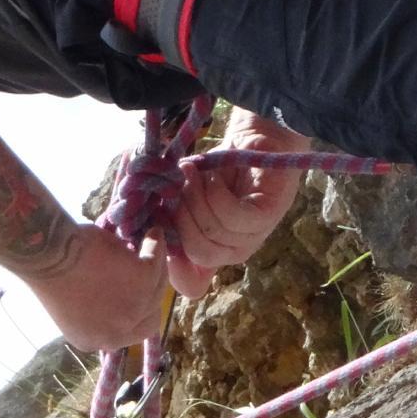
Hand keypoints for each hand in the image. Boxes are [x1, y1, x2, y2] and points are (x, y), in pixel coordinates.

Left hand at [24, 221, 171, 352]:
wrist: (48, 254)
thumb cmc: (51, 272)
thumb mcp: (73, 305)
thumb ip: (98, 309)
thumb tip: (124, 287)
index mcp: (91, 341)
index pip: (128, 335)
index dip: (136, 312)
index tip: (137, 293)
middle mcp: (115, 334)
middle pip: (150, 319)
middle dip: (150, 296)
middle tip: (149, 272)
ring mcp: (133, 310)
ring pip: (157, 288)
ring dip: (155, 266)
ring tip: (150, 242)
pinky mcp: (144, 282)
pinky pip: (157, 262)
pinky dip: (154, 246)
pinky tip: (152, 234)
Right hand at [166, 109, 309, 297]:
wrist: (256, 136)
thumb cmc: (220, 167)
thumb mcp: (187, 195)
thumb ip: (172, 218)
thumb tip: (148, 241)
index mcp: (215, 252)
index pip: (190, 281)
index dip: (171, 261)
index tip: (156, 223)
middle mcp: (235, 251)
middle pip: (198, 252)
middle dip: (179, 216)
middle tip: (175, 185)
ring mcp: (255, 236)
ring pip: (213, 231)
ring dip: (196, 197)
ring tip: (193, 172)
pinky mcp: (268, 215)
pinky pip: (231, 216)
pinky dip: (215, 193)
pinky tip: (211, 175)